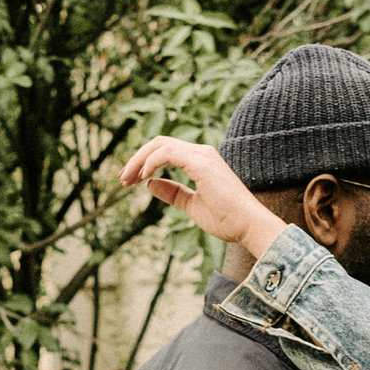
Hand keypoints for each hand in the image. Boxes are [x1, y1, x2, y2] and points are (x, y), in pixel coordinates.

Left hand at [118, 135, 279, 256]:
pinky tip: (142, 177)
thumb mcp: (192, 206)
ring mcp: (202, 155)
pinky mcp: (201, 162)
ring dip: (139, 160)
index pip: (164, 151)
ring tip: (126, 179)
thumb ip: (173, 193)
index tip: (129, 181)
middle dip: (136, 159)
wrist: (248, 226)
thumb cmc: (227, 219)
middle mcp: (201, 153)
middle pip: (159, 143)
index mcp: (200, 161)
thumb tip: (149, 184)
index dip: (143, 163)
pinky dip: (151, 162)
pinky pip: (168, 152)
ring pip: (160, 145)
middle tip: (121, 179)